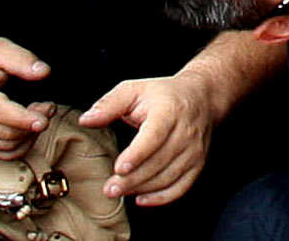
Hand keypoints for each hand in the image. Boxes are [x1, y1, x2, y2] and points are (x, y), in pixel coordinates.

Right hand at [0, 35, 52, 152]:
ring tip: (41, 114)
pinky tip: (30, 129)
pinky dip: (22, 146)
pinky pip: (3, 154)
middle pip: (6, 133)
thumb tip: (43, 72)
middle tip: (48, 107)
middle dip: (33, 124)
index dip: (23, 118)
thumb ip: (21, 59)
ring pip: (7, 147)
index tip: (44, 117)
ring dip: (30, 135)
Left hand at [80, 70, 218, 203]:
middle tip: (109, 189)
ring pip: (168, 177)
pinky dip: (161, 197)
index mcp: (169, 110)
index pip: (155, 136)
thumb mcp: (135, 90)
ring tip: (119, 192)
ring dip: (142, 188)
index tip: (119, 167)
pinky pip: (181, 187)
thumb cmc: (164, 95)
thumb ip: (109, 105)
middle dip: (132, 179)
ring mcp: (194, 150)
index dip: (138, 154)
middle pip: (159, 161)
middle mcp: (185, 132)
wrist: (202, 97)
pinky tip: (141, 199)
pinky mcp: (197, 164)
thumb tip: (86, 120)